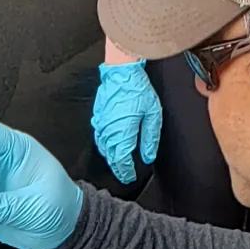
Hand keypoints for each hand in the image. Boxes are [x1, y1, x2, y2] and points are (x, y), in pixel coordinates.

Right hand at [90, 60, 161, 183]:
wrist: (120, 72)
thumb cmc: (137, 89)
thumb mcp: (152, 114)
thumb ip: (150, 138)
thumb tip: (148, 155)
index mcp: (121, 134)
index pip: (121, 161)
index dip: (126, 171)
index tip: (130, 177)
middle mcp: (108, 133)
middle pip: (111, 157)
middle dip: (118, 167)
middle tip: (124, 174)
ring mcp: (100, 125)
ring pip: (103, 149)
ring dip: (110, 158)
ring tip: (118, 163)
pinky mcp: (97, 118)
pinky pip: (99, 138)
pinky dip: (104, 146)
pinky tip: (109, 146)